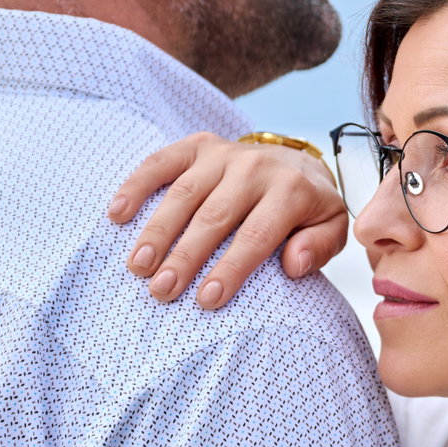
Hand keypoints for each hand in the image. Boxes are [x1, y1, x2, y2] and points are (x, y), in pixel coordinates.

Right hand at [106, 132, 349, 308]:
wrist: (297, 162)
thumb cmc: (307, 210)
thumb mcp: (331, 228)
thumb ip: (320, 247)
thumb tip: (294, 264)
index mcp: (292, 190)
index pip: (257, 235)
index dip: (231, 269)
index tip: (207, 300)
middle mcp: (255, 167)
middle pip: (214, 216)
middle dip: (186, 256)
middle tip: (162, 291)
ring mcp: (223, 154)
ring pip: (184, 193)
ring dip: (157, 231)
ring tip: (138, 267)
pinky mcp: (198, 146)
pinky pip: (161, 162)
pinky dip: (136, 186)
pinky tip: (116, 215)